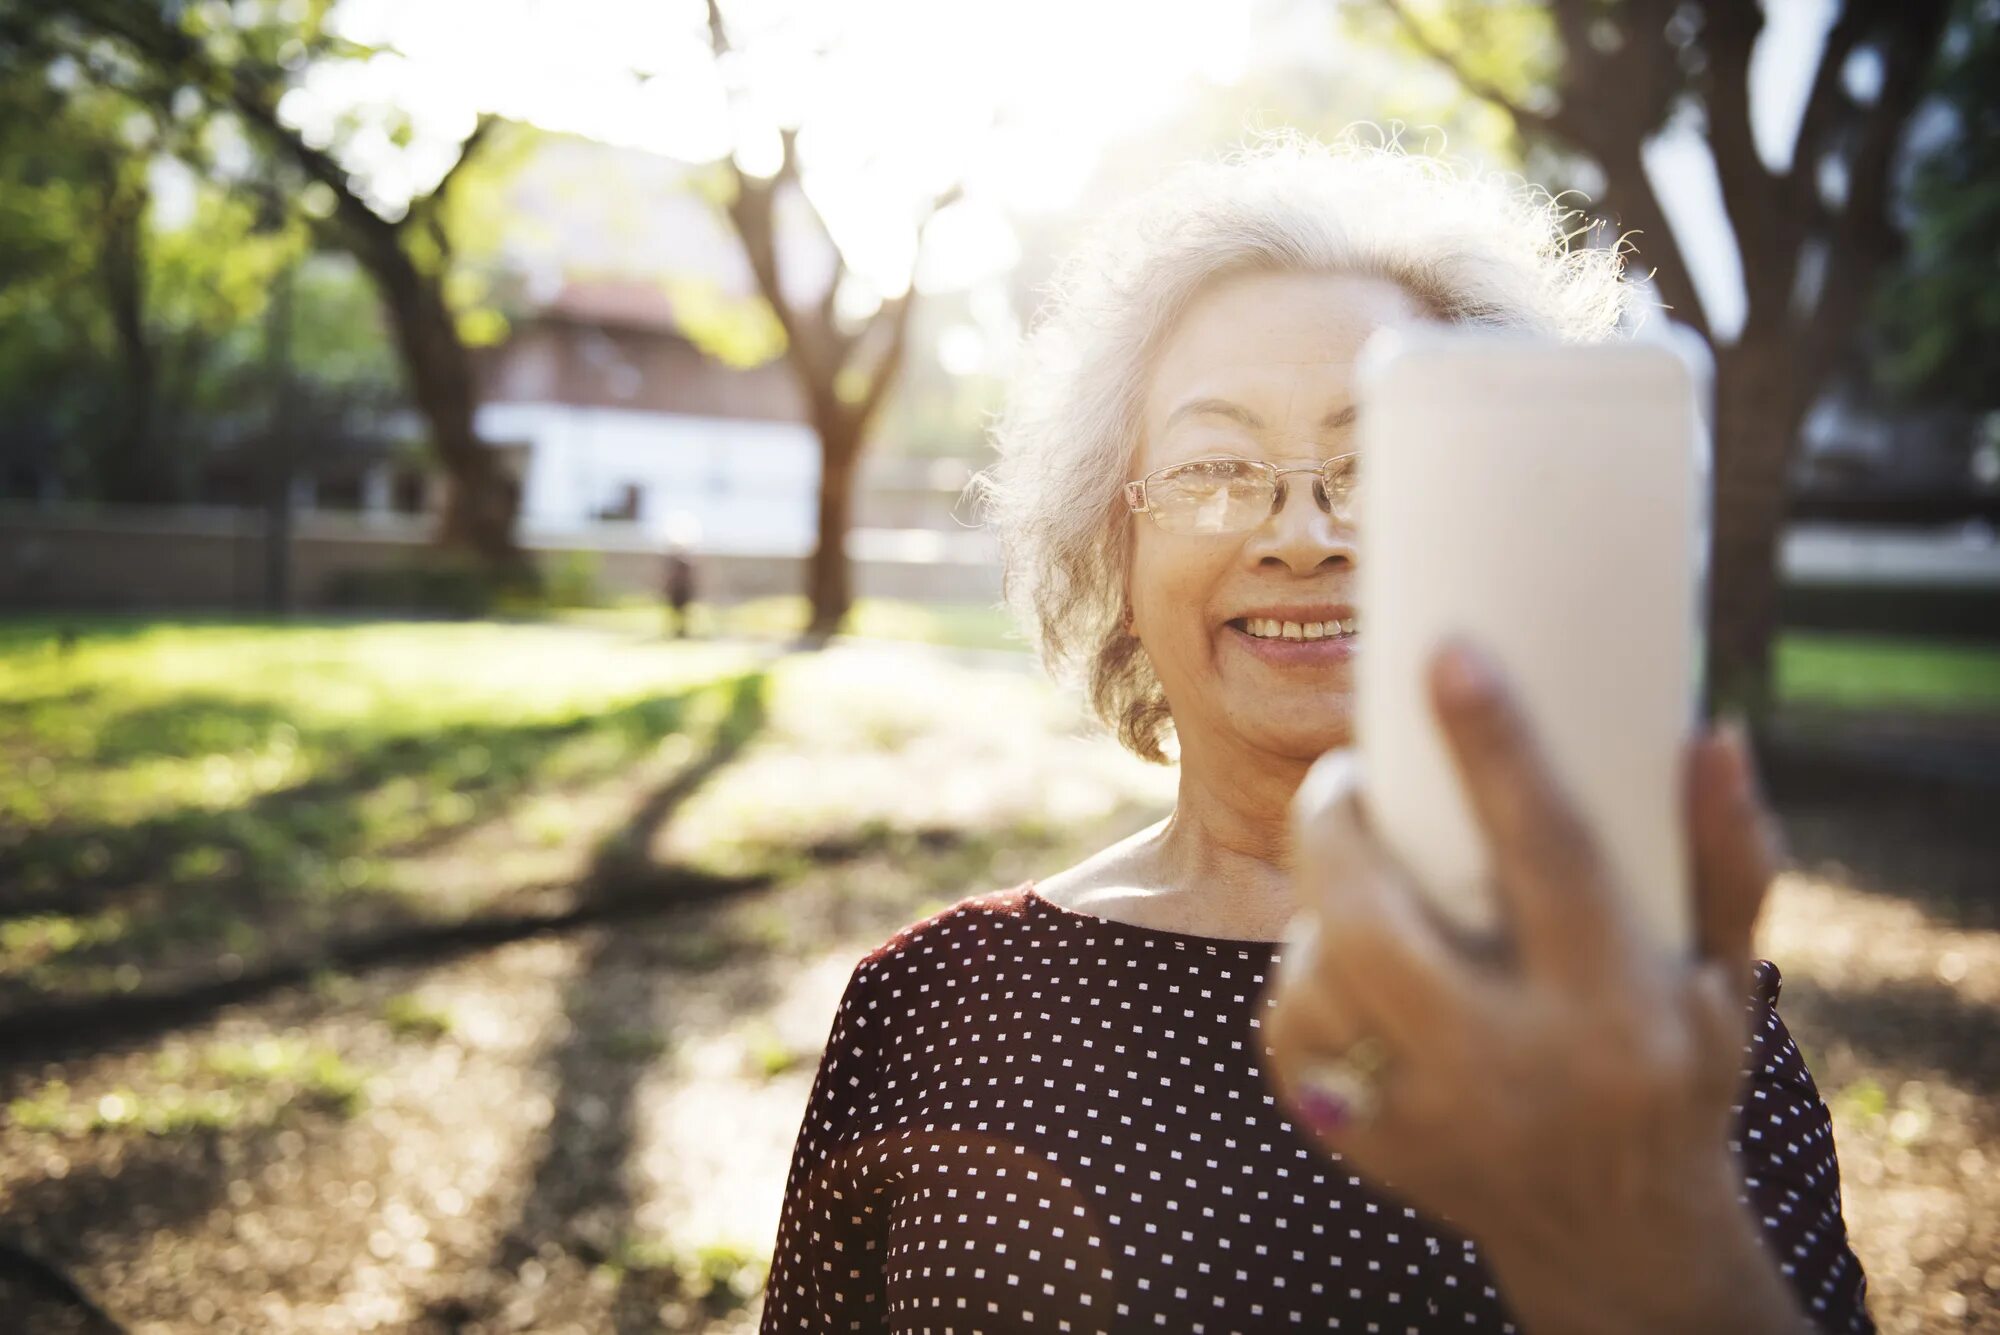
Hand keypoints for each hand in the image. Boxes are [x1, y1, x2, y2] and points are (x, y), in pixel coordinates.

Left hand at [1262, 640, 1805, 1333]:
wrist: (1617, 1240)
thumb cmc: (1673, 1072)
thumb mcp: (1720, 975)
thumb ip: (1725, 859)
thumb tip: (1712, 735)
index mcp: (1617, 1010)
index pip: (1550, 856)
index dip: (1496, 750)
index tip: (1449, 654)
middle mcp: (1515, 1070)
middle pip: (1377, 928)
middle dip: (1334, 831)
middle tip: (1341, 777)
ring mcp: (1430, 1119)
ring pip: (1319, 982)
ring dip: (1318, 911)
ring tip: (1348, 874)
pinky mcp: (1368, 1149)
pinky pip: (1290, 1039)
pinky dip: (1302, 983)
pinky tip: (1337, 961)